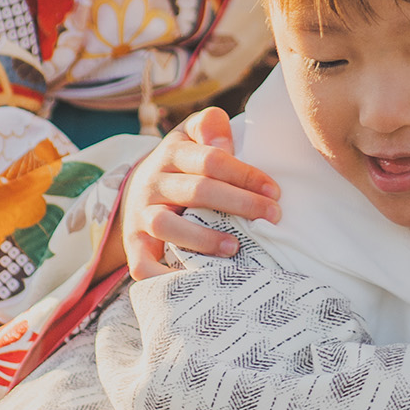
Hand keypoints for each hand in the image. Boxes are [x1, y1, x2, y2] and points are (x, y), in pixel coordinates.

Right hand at [120, 106, 281, 279]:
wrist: (135, 191)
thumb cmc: (181, 165)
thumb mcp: (191, 136)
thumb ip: (210, 127)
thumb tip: (225, 143)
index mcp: (173, 153)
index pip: (212, 159)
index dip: (245, 174)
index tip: (275, 191)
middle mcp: (154, 182)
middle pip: (198, 190)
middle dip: (239, 203)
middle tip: (272, 216)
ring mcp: (141, 215)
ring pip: (166, 225)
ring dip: (203, 238)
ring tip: (236, 247)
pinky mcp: (134, 244)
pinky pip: (142, 264)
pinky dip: (163, 276)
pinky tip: (195, 282)